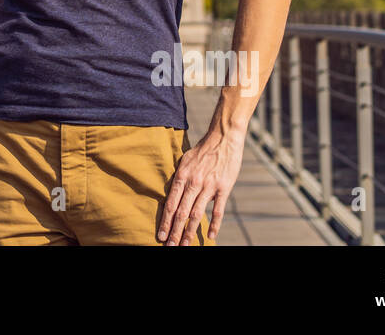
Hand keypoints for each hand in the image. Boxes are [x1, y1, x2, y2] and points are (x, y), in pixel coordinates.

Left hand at [158, 127, 244, 244]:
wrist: (223, 138)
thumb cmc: (203, 150)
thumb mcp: (185, 161)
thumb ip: (180, 177)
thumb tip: (173, 193)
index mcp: (182, 176)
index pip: (170, 204)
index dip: (165, 222)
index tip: (160, 236)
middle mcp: (193, 183)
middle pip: (181, 213)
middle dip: (174, 232)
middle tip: (170, 247)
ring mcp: (209, 186)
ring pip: (196, 214)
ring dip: (190, 232)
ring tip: (185, 245)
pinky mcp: (223, 188)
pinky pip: (218, 210)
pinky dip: (214, 224)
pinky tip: (210, 236)